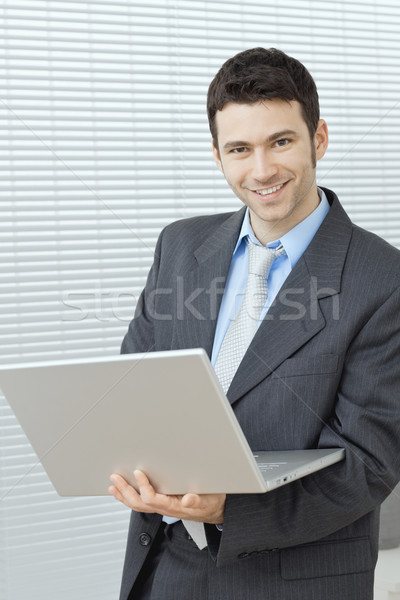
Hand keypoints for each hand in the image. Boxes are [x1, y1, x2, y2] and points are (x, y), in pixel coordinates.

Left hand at [109, 470, 225, 523]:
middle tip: (115, 478)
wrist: (214, 509)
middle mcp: (165, 508)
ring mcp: (161, 507)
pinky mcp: (161, 503)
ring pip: (138, 505)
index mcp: (174, 506)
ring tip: (113, 485)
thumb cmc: (211, 502)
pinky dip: (130, 497)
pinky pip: (142, 503)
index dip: (143, 487)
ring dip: (124, 495)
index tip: (137, 473)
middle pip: (140, 504)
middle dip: (126, 491)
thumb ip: (198, 500)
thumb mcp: (209, 499)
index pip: (153, 499)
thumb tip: (187, 499)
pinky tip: (123, 491)